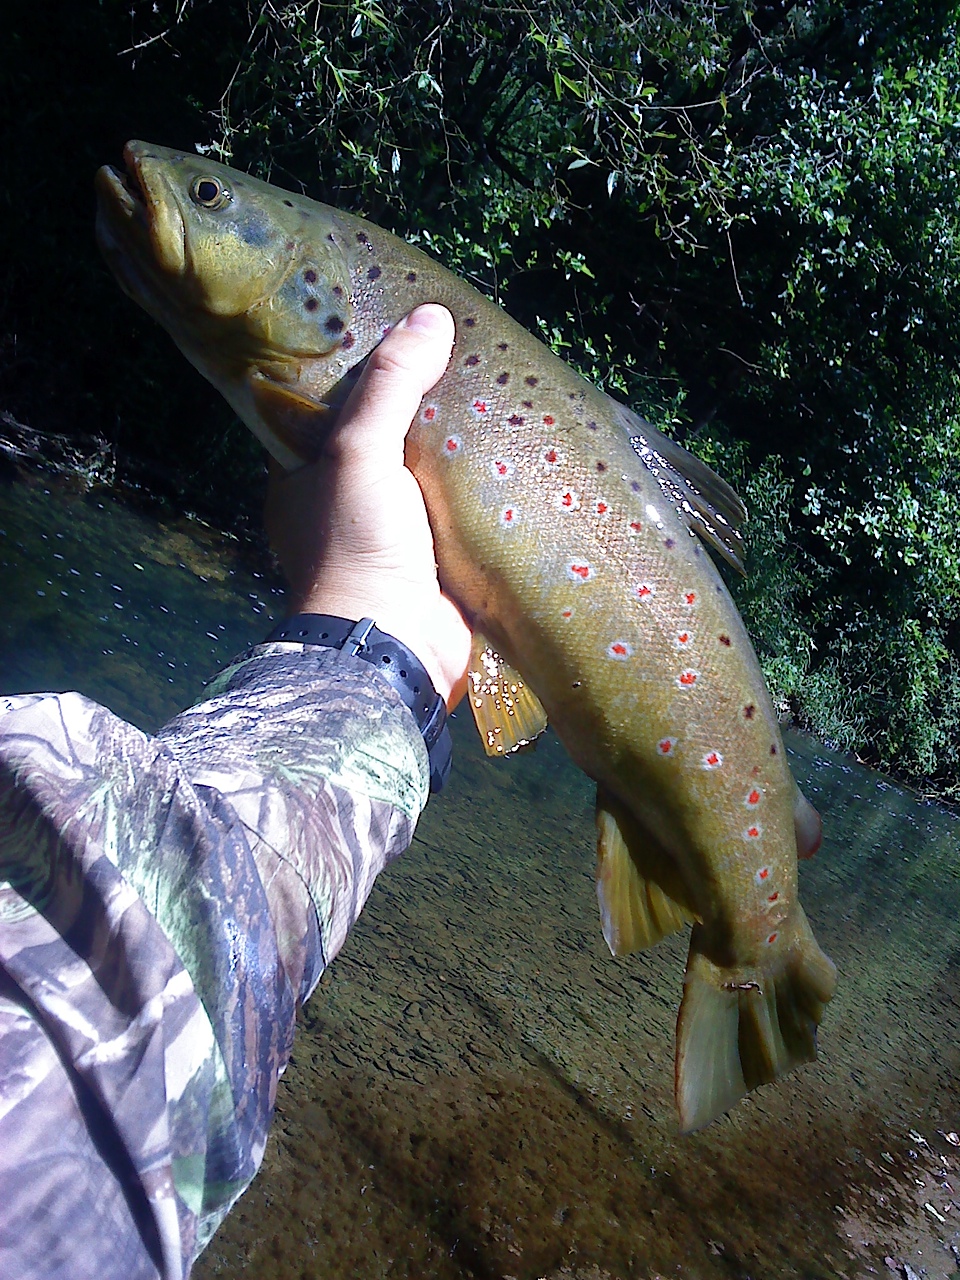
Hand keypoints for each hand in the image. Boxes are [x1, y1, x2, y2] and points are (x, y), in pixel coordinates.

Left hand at [265, 304, 471, 707]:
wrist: (395, 646)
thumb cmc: (355, 546)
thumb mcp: (358, 452)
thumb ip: (389, 385)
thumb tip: (432, 315)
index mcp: (302, 477)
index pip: (326, 408)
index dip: (357, 371)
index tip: (394, 331)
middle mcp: (341, 504)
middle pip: (380, 437)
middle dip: (414, 405)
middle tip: (454, 353)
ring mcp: (390, 534)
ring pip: (422, 473)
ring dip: (451, 444)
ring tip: (490, 388)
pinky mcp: (434, 559)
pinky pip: (457, 508)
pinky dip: (477, 484)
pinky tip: (507, 447)